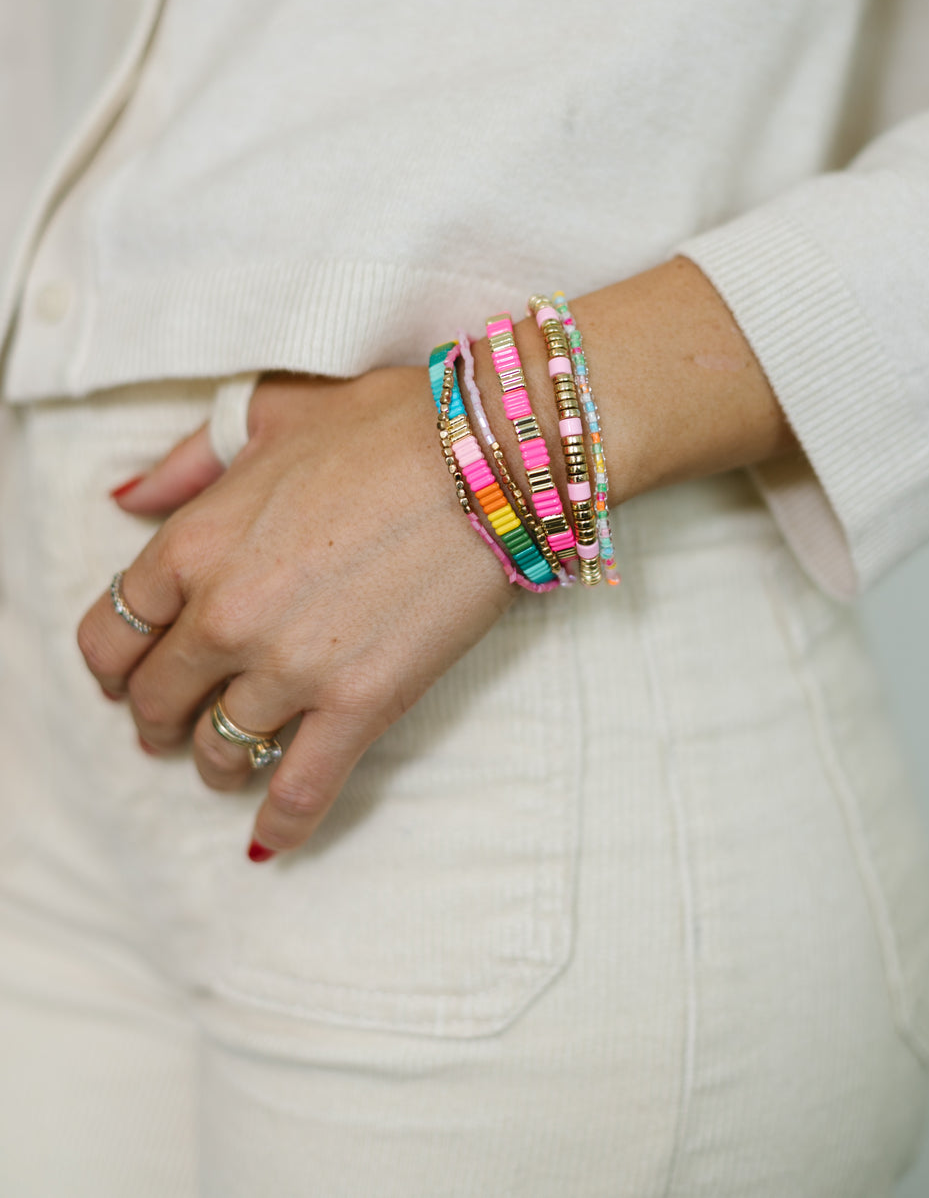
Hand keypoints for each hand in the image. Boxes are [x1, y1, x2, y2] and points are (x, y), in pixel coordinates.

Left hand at [77, 369, 514, 857]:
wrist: (492, 456)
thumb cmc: (388, 423)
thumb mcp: (272, 415)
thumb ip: (189, 462)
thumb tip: (130, 499)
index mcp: (195, 543)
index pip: (112, 632)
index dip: (113, 664)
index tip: (127, 676)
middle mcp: (226, 615)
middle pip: (157, 699)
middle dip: (158, 719)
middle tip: (174, 725)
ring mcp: (290, 668)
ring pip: (220, 751)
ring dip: (216, 763)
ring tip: (230, 762)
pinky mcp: (358, 705)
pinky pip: (298, 790)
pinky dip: (280, 823)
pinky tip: (272, 838)